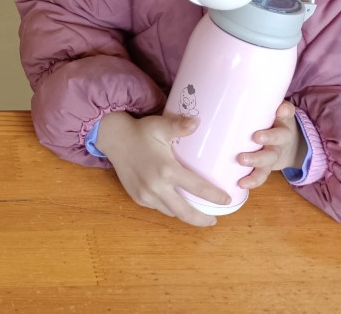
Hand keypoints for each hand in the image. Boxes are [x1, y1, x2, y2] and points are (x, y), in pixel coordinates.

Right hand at [96, 111, 229, 226]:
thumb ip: (179, 125)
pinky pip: (157, 207)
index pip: (198, 189)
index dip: (215, 197)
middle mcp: (156, 187)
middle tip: (213, 219)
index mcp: (167, 170)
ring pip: (171, 212)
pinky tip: (173, 200)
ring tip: (195, 210)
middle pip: (185, 213)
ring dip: (184, 213)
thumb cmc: (140, 131)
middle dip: (202, 219)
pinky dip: (168, 207)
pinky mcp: (137, 198)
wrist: (113, 138)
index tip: (227, 200)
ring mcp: (145, 195)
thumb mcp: (160, 126)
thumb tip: (197, 122)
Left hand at [236, 101, 304, 189]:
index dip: (284, 110)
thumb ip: (246, 103)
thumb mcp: (261, 111)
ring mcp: (275, 153)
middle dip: (269, 137)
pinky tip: (241, 183)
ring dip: (257, 160)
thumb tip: (216, 89)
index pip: (287, 111)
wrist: (284, 147)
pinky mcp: (267, 168)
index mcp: (280, 119)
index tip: (279, 110)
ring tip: (242, 160)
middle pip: (280, 136)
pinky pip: (263, 175)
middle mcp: (281, 135)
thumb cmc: (263, 123)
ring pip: (270, 157)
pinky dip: (253, 180)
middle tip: (256, 137)